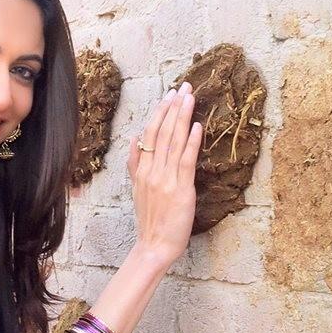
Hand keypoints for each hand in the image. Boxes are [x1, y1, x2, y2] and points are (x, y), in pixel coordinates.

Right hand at [127, 81, 202, 268]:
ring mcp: (165, 180)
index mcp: (142, 171)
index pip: (149, 135)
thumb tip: (135, 141)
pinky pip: (185, 161)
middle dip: (173, 107)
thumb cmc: (150, 221)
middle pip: (162, 133)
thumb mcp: (137, 190)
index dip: (160, 113)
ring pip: (173, 142)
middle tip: (184, 86)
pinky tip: (196, 126)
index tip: (168, 95)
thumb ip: (136, 166)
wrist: (154, 245)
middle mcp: (152, 172)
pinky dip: (191, 142)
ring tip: (190, 97)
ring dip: (182, 117)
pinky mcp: (180, 190)